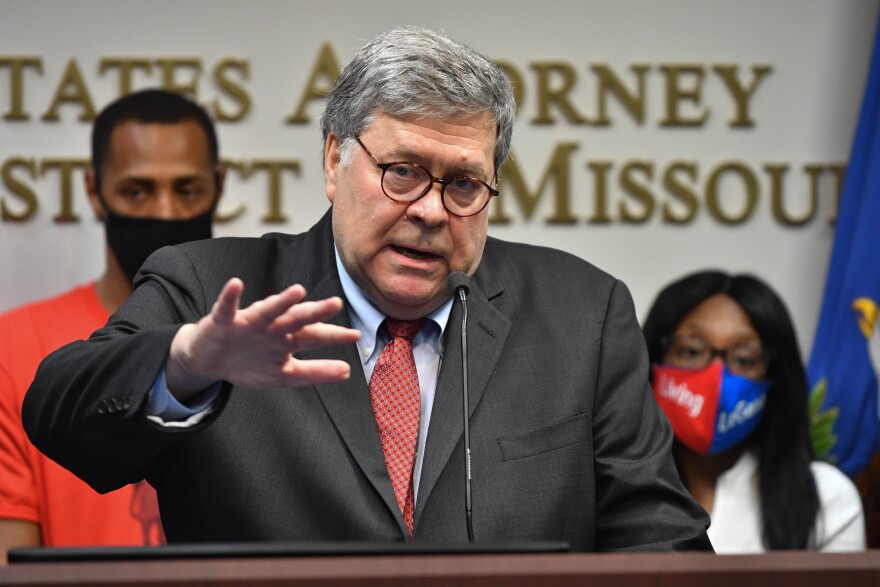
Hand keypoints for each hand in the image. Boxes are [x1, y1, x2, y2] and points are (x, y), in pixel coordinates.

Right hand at [165, 278, 360, 398]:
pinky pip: (226, 307)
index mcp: (287, 339)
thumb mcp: (284, 374)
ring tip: (297, 291)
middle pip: (297, 318)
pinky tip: (236, 284)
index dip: (335, 336)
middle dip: (315, 312)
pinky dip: (230, 296)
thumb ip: (314, 372)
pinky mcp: (224, 321)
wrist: (209, 362)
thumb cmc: (249, 363)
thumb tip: (347, 372)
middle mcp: (273, 326)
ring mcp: (249, 322)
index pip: (315, 335)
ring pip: (267, 309)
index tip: (356, 336)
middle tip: (336, 304)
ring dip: (281, 300)